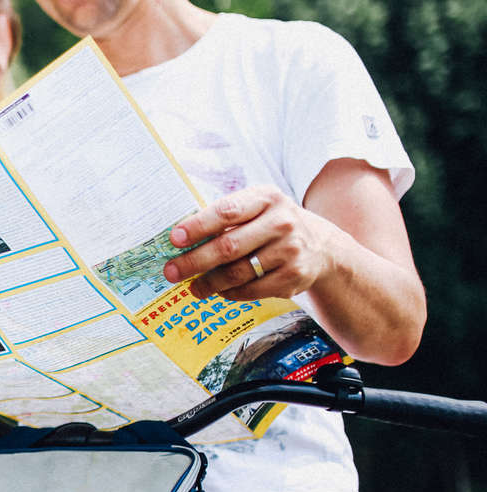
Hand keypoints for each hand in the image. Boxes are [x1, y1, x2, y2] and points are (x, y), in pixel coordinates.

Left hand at [163, 186, 333, 302]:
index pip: (227, 211)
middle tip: (172, 272)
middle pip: (228, 246)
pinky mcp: (294, 276)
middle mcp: (281, 222)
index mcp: (266, 198)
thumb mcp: (256, 208)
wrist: (320, 246)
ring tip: (193, 287)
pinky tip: (220, 291)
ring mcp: (290, 250)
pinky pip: (251, 290)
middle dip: (194, 261)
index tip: (174, 240)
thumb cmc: (271, 224)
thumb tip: (180, 239)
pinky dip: (230, 293)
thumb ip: (224, 217)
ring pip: (238, 273)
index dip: (198, 226)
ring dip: (209, 283)